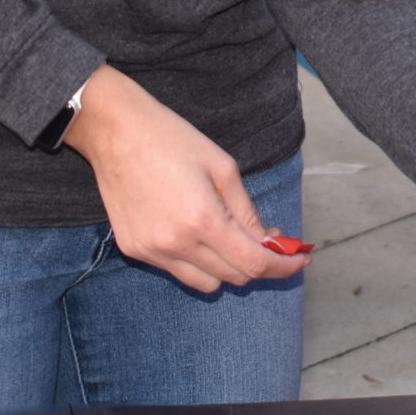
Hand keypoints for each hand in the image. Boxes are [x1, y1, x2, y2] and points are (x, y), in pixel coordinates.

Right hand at [63, 66, 306, 294]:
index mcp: (203, 220)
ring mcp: (151, 251)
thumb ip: (247, 211)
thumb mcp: (223, 168)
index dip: (283, 266)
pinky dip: (196, 261)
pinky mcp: (134, 249)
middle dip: (259, 263)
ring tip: (231, 237)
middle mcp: (175, 244)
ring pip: (205, 282)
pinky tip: (197, 232)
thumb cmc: (172, 140)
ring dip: (227, 267)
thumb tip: (267, 240)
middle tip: (269, 240)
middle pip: (233, 277)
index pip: (254, 263)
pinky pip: (177, 270)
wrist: (115, 132)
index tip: (300, 259)